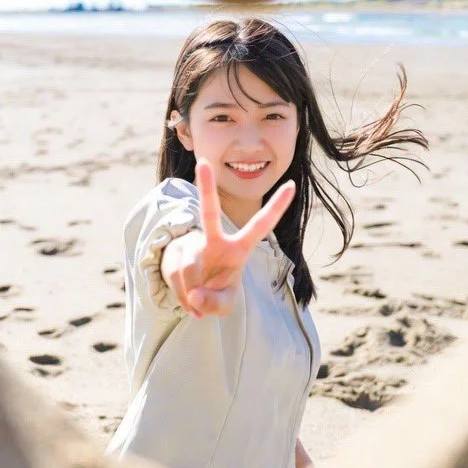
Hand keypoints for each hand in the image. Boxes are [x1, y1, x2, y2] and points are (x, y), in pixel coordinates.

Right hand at [162, 156, 295, 318]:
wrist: (193, 292)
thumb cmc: (217, 292)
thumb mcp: (224, 305)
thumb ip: (215, 304)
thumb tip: (195, 295)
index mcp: (239, 249)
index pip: (261, 226)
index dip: (276, 207)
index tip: (292, 185)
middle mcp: (216, 241)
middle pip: (209, 213)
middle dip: (207, 188)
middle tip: (203, 162)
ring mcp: (194, 246)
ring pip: (188, 267)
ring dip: (190, 290)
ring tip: (198, 297)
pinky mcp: (176, 255)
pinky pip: (175, 274)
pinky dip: (181, 293)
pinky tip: (188, 295)